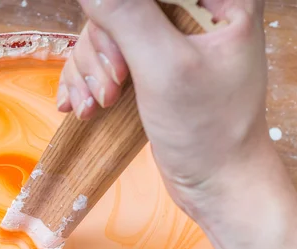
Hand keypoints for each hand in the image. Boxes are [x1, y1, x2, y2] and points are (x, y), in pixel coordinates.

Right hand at [57, 0, 267, 215]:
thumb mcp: (165, 68)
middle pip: (119, 7)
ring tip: (98, 107)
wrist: (216, 183)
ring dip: (90, 72)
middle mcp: (192, 12)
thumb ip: (127, 15)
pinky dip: (86, 81)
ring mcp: (167, 40)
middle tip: (113, 90)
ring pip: (103, 33)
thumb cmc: (208, 129)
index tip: (121, 58)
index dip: (120, 15)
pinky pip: (101, 58)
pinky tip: (81, 106)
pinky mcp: (148, 65)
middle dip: (103, 50)